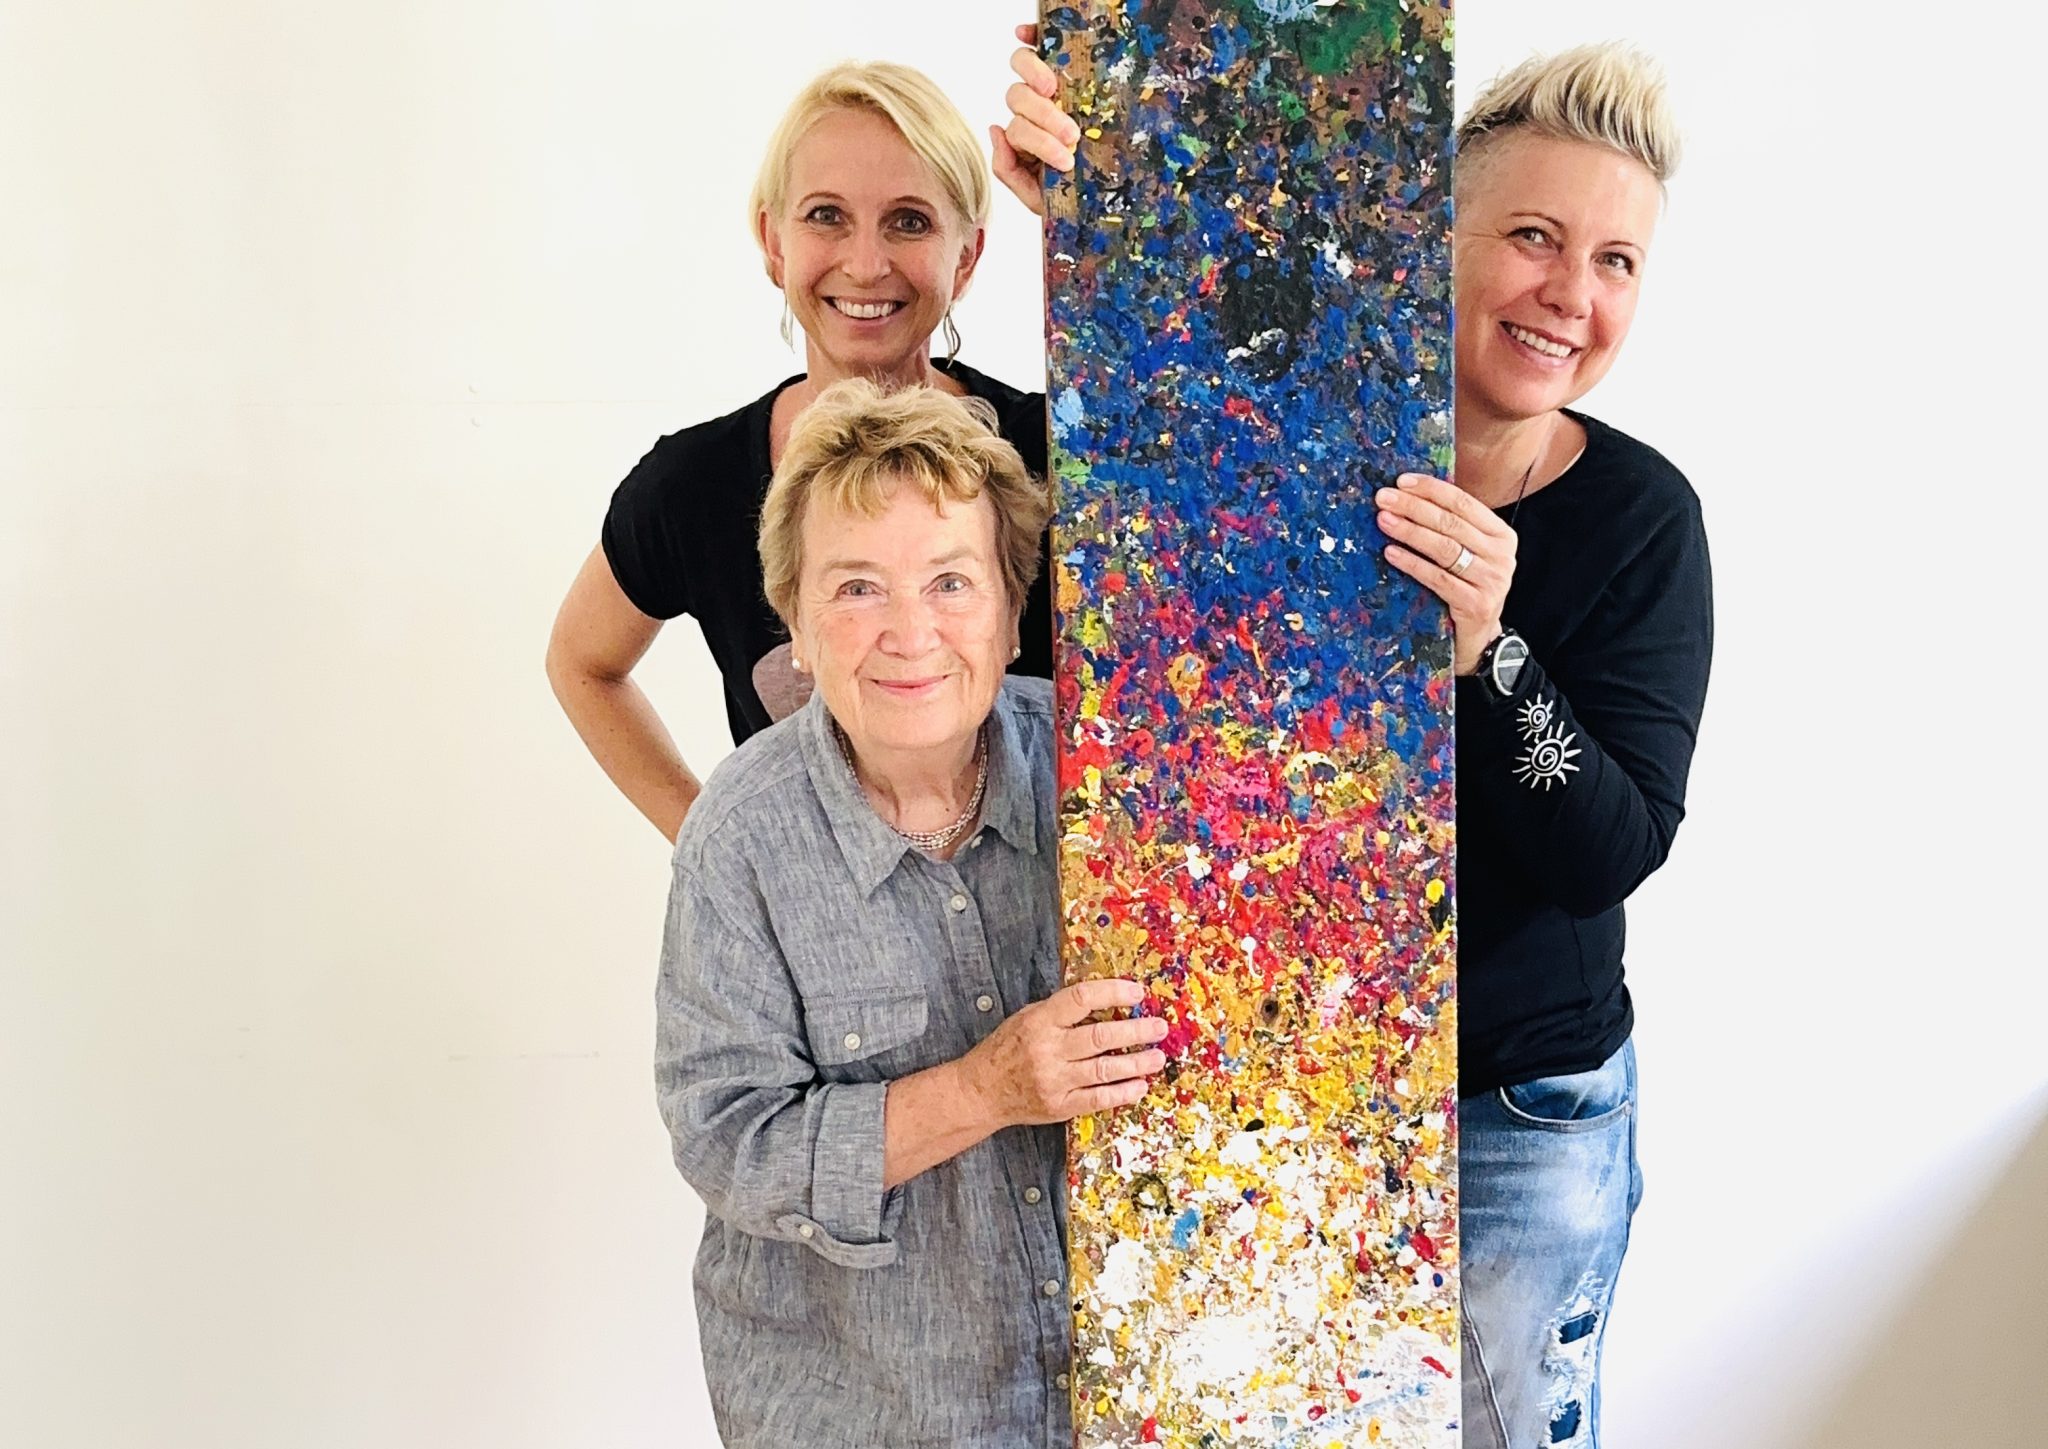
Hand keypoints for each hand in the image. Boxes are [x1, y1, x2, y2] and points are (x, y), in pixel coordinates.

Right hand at [960, 977, 1166, 1126]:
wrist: (981, 1091)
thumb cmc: (1007, 1048)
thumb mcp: (1027, 1018)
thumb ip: (1062, 1011)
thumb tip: (1107, 1000)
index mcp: (1039, 1020)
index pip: (1082, 999)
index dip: (1113, 992)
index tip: (1137, 991)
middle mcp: (1048, 1049)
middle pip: (1100, 1037)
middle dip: (1135, 1031)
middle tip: (1159, 1027)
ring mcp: (1054, 1080)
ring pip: (1104, 1070)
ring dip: (1136, 1063)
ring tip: (1157, 1057)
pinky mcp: (1059, 1106)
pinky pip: (1098, 1099)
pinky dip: (1122, 1093)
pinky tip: (1140, 1085)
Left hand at [991, 23, 1078, 217]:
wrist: (1103, 194)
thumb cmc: (1071, 193)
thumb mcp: (1037, 196)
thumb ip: (1008, 169)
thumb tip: (996, 130)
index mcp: (1024, 137)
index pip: (1017, 129)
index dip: (1037, 141)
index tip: (1066, 160)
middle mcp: (1031, 111)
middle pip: (1019, 98)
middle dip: (1044, 118)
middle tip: (1072, 136)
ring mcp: (1048, 89)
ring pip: (1025, 74)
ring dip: (1038, 82)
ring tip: (1056, 94)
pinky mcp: (1067, 70)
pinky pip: (1038, 45)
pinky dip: (1029, 36)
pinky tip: (1024, 34)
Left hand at [1376, 473, 1519, 674]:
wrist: (1480, 638)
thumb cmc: (1466, 587)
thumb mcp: (1468, 554)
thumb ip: (1450, 527)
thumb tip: (1407, 494)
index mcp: (1500, 534)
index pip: (1463, 503)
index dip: (1431, 489)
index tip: (1401, 481)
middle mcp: (1501, 555)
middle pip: (1451, 523)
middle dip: (1414, 507)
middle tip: (1383, 498)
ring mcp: (1492, 580)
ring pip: (1444, 548)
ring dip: (1410, 532)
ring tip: (1383, 520)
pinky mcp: (1476, 604)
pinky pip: (1438, 578)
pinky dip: (1412, 563)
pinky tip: (1391, 553)